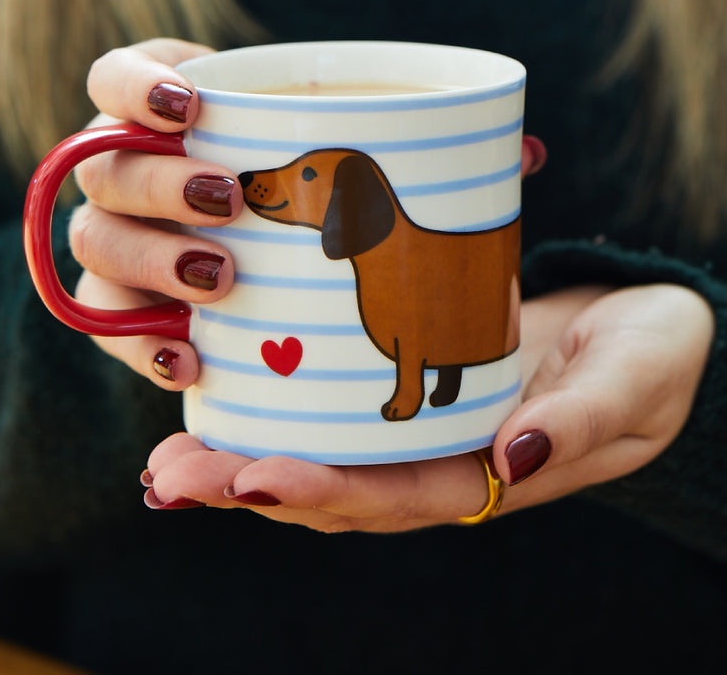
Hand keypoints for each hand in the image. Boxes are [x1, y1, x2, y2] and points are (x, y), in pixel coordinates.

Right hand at [71, 38, 546, 395]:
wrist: (304, 281)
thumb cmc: (337, 205)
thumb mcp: (372, 169)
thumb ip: (434, 155)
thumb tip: (526, 153)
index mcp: (182, 117)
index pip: (118, 78)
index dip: (136, 86)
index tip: (195, 107)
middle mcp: (136, 175)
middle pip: (104, 167)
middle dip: (156, 182)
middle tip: (229, 202)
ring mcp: (128, 245)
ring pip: (96, 244)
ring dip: (150, 260)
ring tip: (223, 282)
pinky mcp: (134, 313)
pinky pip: (109, 326)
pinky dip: (140, 343)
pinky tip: (192, 357)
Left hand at [141, 283, 713, 530]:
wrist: (642, 321)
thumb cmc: (649, 356)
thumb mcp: (632, 384)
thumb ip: (581, 421)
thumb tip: (514, 458)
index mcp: (495, 473)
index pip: (399, 497)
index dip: (326, 493)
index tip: (253, 478)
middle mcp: (445, 460)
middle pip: (340, 487)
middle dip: (253, 485)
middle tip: (170, 475)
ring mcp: (424, 426)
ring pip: (327, 451)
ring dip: (246, 455)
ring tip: (168, 455)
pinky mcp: (414, 376)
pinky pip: (341, 403)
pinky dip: (283, 404)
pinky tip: (225, 392)